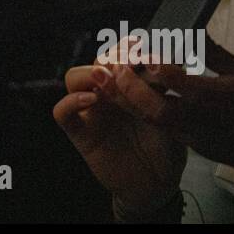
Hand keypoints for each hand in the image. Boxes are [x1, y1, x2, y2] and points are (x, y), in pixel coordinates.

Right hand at [53, 37, 186, 215]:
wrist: (157, 185)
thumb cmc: (166, 148)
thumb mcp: (171, 116)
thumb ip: (161, 93)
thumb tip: (163, 63)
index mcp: (129, 84)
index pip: (120, 53)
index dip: (128, 48)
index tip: (143, 49)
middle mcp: (107, 92)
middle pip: (98, 60)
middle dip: (113, 57)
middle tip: (129, 64)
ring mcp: (91, 111)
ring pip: (74, 78)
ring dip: (90, 73)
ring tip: (107, 78)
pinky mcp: (80, 133)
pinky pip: (62, 113)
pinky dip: (71, 102)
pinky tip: (90, 100)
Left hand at [122, 39, 233, 177]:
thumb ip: (215, 52)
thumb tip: (194, 27)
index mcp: (222, 98)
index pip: (184, 85)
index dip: (160, 69)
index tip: (141, 51)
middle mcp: (203, 119)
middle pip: (159, 108)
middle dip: (131, 87)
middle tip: (112, 65)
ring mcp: (194, 135)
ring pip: (153, 120)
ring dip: (126, 99)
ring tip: (106, 78)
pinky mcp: (188, 143)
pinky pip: (158, 127)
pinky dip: (137, 110)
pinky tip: (121, 95)